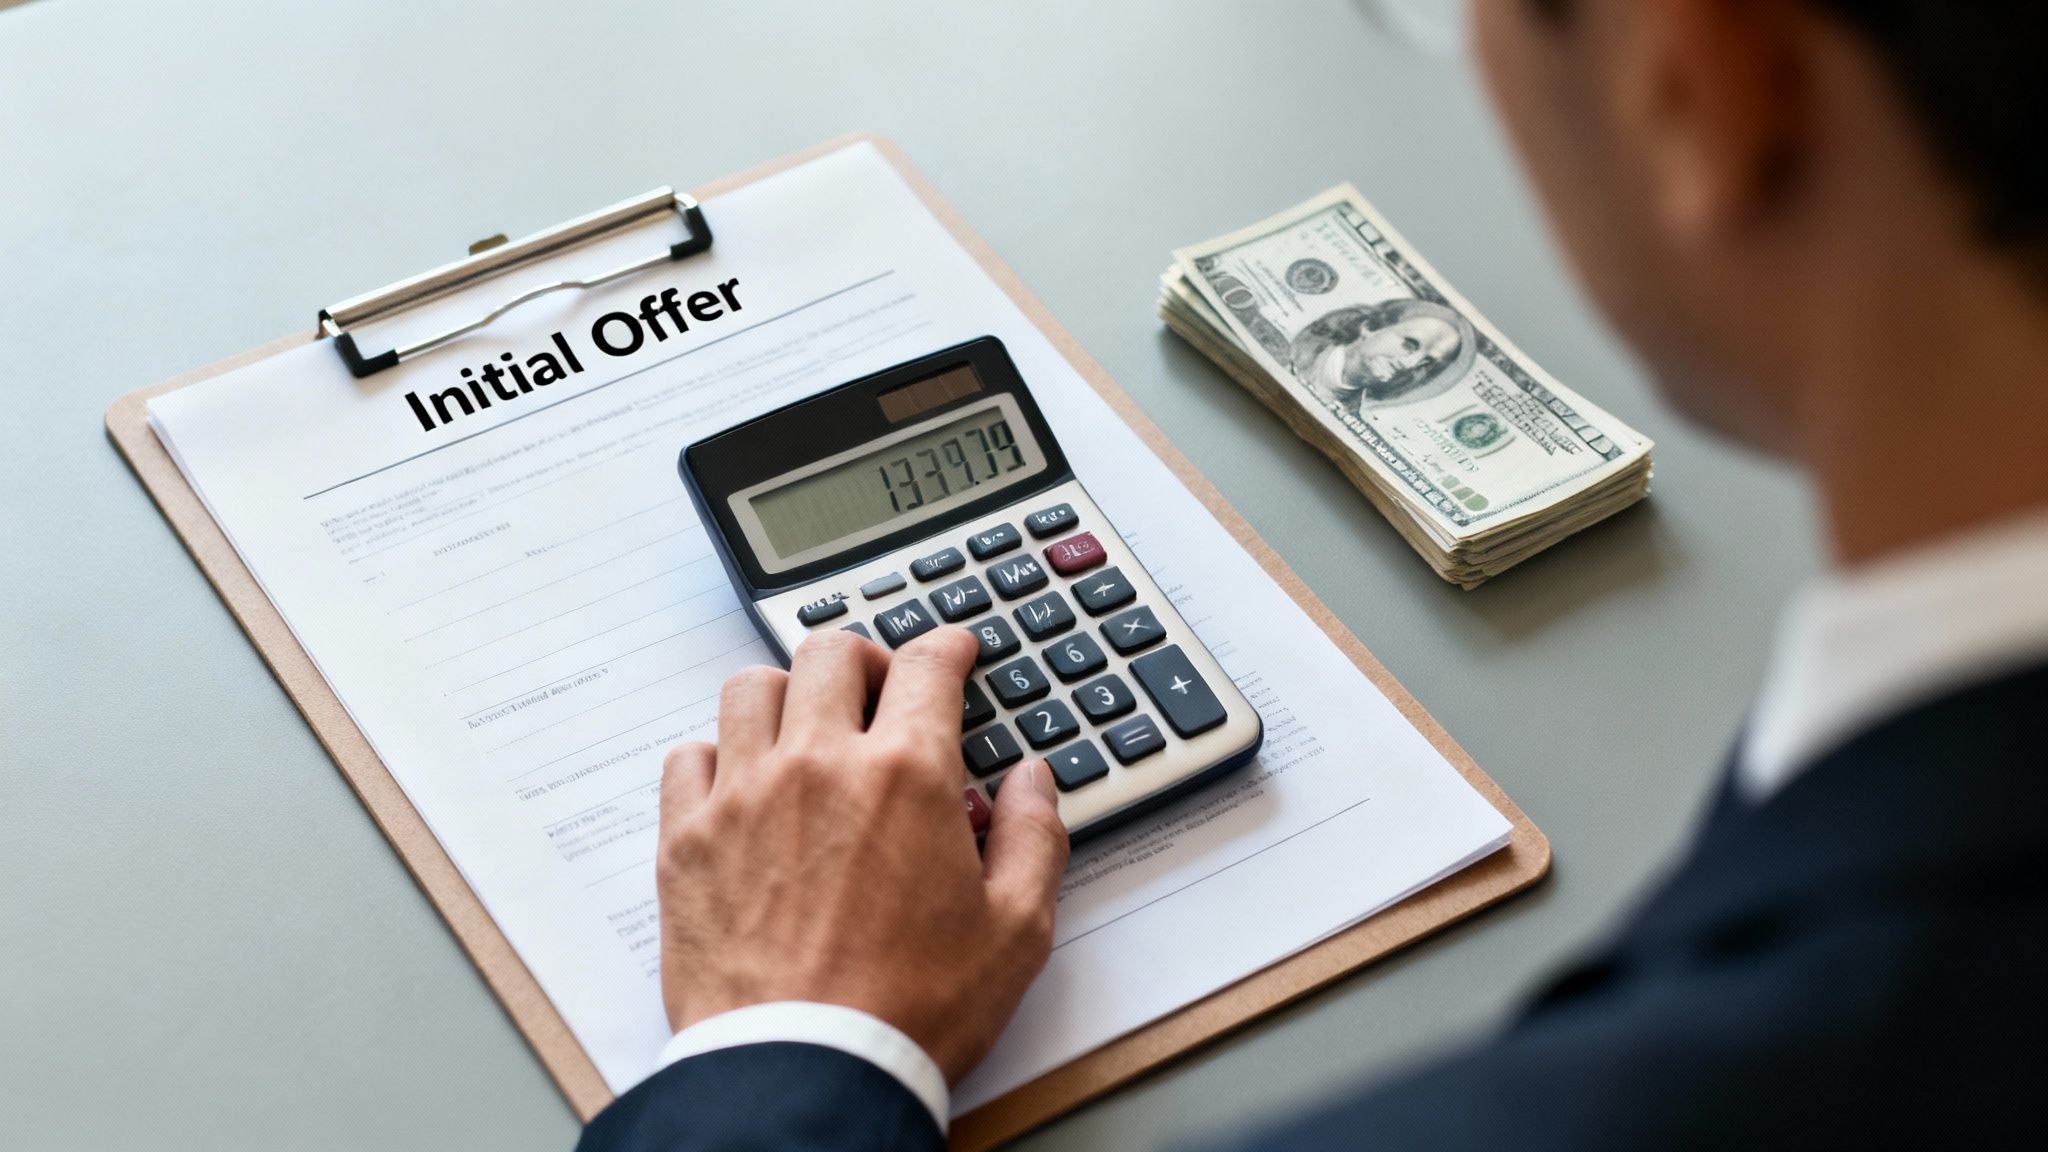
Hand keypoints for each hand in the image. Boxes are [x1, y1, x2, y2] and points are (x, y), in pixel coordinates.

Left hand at [655, 626, 1070, 1081]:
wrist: (806, 1070)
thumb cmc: (908, 1010)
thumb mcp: (1016, 931)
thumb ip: (1033, 838)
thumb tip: (1030, 782)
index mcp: (905, 775)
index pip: (926, 665)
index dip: (946, 646)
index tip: (952, 650)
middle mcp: (818, 765)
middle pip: (831, 654)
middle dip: (865, 660)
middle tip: (880, 692)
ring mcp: (742, 797)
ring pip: (750, 688)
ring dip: (786, 695)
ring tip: (806, 729)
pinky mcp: (686, 841)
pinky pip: (688, 757)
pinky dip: (716, 756)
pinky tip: (741, 785)